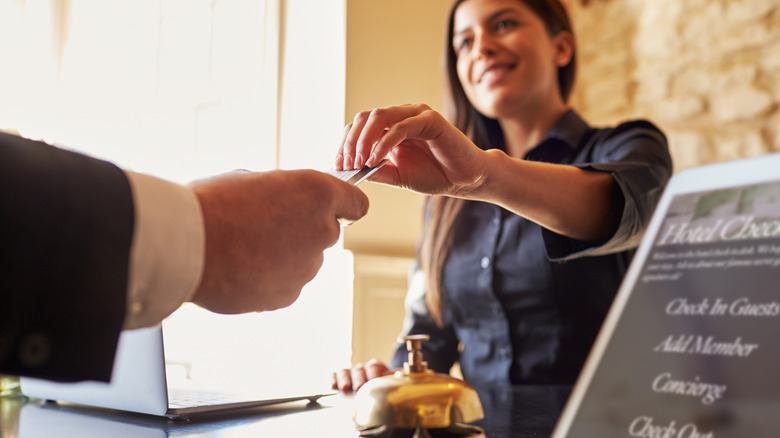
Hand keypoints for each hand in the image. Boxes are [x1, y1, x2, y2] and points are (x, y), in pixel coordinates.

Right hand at [188, 169, 368, 313]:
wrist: (186, 245)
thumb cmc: (213, 204)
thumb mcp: (254, 179)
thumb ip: (284, 193)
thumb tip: (284, 203)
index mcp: (318, 194)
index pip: (356, 203)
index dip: (343, 205)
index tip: (330, 209)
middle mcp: (322, 231)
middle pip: (325, 232)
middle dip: (302, 230)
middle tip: (264, 225)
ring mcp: (307, 267)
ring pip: (304, 260)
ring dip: (283, 256)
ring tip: (243, 248)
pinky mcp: (288, 295)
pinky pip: (284, 283)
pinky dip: (267, 279)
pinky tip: (239, 268)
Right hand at [332, 359, 395, 392]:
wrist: (372, 393)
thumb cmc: (382, 387)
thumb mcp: (390, 382)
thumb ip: (397, 378)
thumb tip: (407, 375)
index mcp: (375, 367)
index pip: (374, 366)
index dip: (373, 373)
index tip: (374, 380)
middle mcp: (362, 368)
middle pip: (359, 369)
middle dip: (359, 378)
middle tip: (359, 388)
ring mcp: (350, 373)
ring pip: (345, 371)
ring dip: (345, 378)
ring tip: (345, 387)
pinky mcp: (339, 379)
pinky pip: (334, 375)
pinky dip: (333, 379)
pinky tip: (333, 385)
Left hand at [336, 104, 488, 197]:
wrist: (465, 180)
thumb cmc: (435, 175)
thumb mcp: (397, 176)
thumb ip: (376, 171)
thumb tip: (349, 172)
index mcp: (391, 125)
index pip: (359, 126)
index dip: (345, 144)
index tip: (338, 166)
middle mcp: (402, 115)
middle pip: (364, 117)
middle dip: (350, 142)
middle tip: (346, 165)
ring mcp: (416, 114)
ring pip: (379, 116)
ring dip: (364, 140)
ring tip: (360, 162)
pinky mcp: (431, 120)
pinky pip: (401, 127)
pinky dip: (384, 143)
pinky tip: (376, 159)